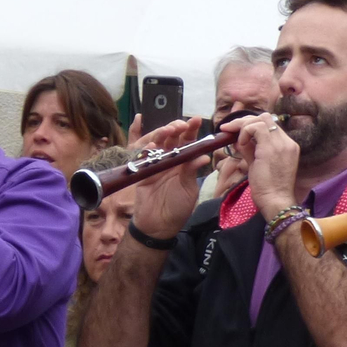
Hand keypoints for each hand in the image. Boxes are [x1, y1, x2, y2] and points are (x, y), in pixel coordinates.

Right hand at [125, 118, 211, 240]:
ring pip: (157, 145)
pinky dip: (147, 152)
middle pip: (172, 139)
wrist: (159, 226)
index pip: (188, 142)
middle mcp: (170, 161)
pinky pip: (143, 160)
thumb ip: (191, 172)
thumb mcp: (189, 189)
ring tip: (169, 130)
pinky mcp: (142, 173)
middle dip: (177, 129)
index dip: (192, 131)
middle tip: (182, 125)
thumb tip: (203, 155)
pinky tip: (152, 146)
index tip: (197, 119)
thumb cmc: (178, 209)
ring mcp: (155, 166)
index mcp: (183, 163)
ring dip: (162, 135)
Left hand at [237, 112, 304, 219]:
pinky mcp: (271, 148)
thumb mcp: (257, 164)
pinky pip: (256, 128)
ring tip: (235, 139)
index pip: (270, 125)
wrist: (276, 202)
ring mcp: (281, 143)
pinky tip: (240, 144)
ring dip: (243, 126)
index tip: (238, 133)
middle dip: (245, 121)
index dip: (252, 125)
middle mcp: (287, 142)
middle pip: (266, 118)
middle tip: (229, 129)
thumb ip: (249, 150)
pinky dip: (245, 132)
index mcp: (288, 146)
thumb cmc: (267, 189)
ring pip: (261, 119)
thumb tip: (237, 140)